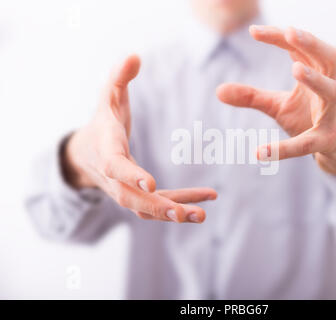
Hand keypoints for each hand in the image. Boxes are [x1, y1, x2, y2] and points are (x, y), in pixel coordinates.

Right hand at [64, 55, 216, 222]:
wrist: (86, 153)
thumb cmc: (102, 122)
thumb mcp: (107, 96)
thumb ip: (118, 77)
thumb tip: (134, 55)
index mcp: (106, 150)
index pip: (115, 166)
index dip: (131, 175)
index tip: (152, 184)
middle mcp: (113, 177)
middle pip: (131, 199)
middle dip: (158, 206)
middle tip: (186, 214)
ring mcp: (124, 191)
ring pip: (145, 210)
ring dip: (173, 213)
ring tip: (202, 214)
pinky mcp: (137, 196)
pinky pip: (158, 205)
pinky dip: (181, 203)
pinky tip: (207, 198)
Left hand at [216, 26, 335, 177]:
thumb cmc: (310, 120)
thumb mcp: (278, 106)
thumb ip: (251, 96)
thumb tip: (218, 90)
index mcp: (315, 76)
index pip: (299, 50)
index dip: (281, 38)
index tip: (254, 31)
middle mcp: (328, 89)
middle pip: (328, 58)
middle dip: (312, 43)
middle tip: (291, 31)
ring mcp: (333, 115)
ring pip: (331, 92)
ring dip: (316, 79)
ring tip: (296, 69)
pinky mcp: (332, 141)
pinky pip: (310, 143)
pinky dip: (287, 148)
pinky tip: (261, 152)